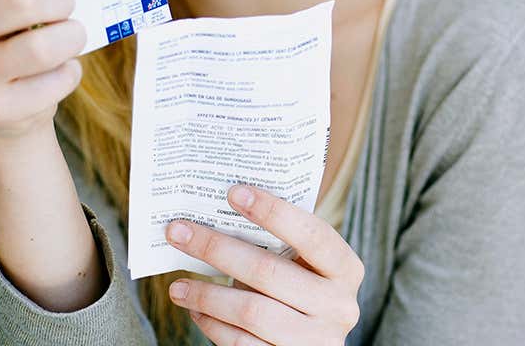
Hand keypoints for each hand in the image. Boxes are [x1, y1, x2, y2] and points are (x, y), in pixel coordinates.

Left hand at [164, 184, 363, 344]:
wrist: (312, 344)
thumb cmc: (302, 290)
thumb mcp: (304, 266)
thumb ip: (279, 245)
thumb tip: (217, 217)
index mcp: (346, 270)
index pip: (312, 234)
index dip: (274, 212)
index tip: (233, 193)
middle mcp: (339, 306)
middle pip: (269, 272)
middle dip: (218, 249)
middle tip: (179, 232)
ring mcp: (316, 340)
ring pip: (251, 311)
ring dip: (206, 295)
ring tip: (177, 285)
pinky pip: (241, 344)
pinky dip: (213, 324)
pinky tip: (196, 310)